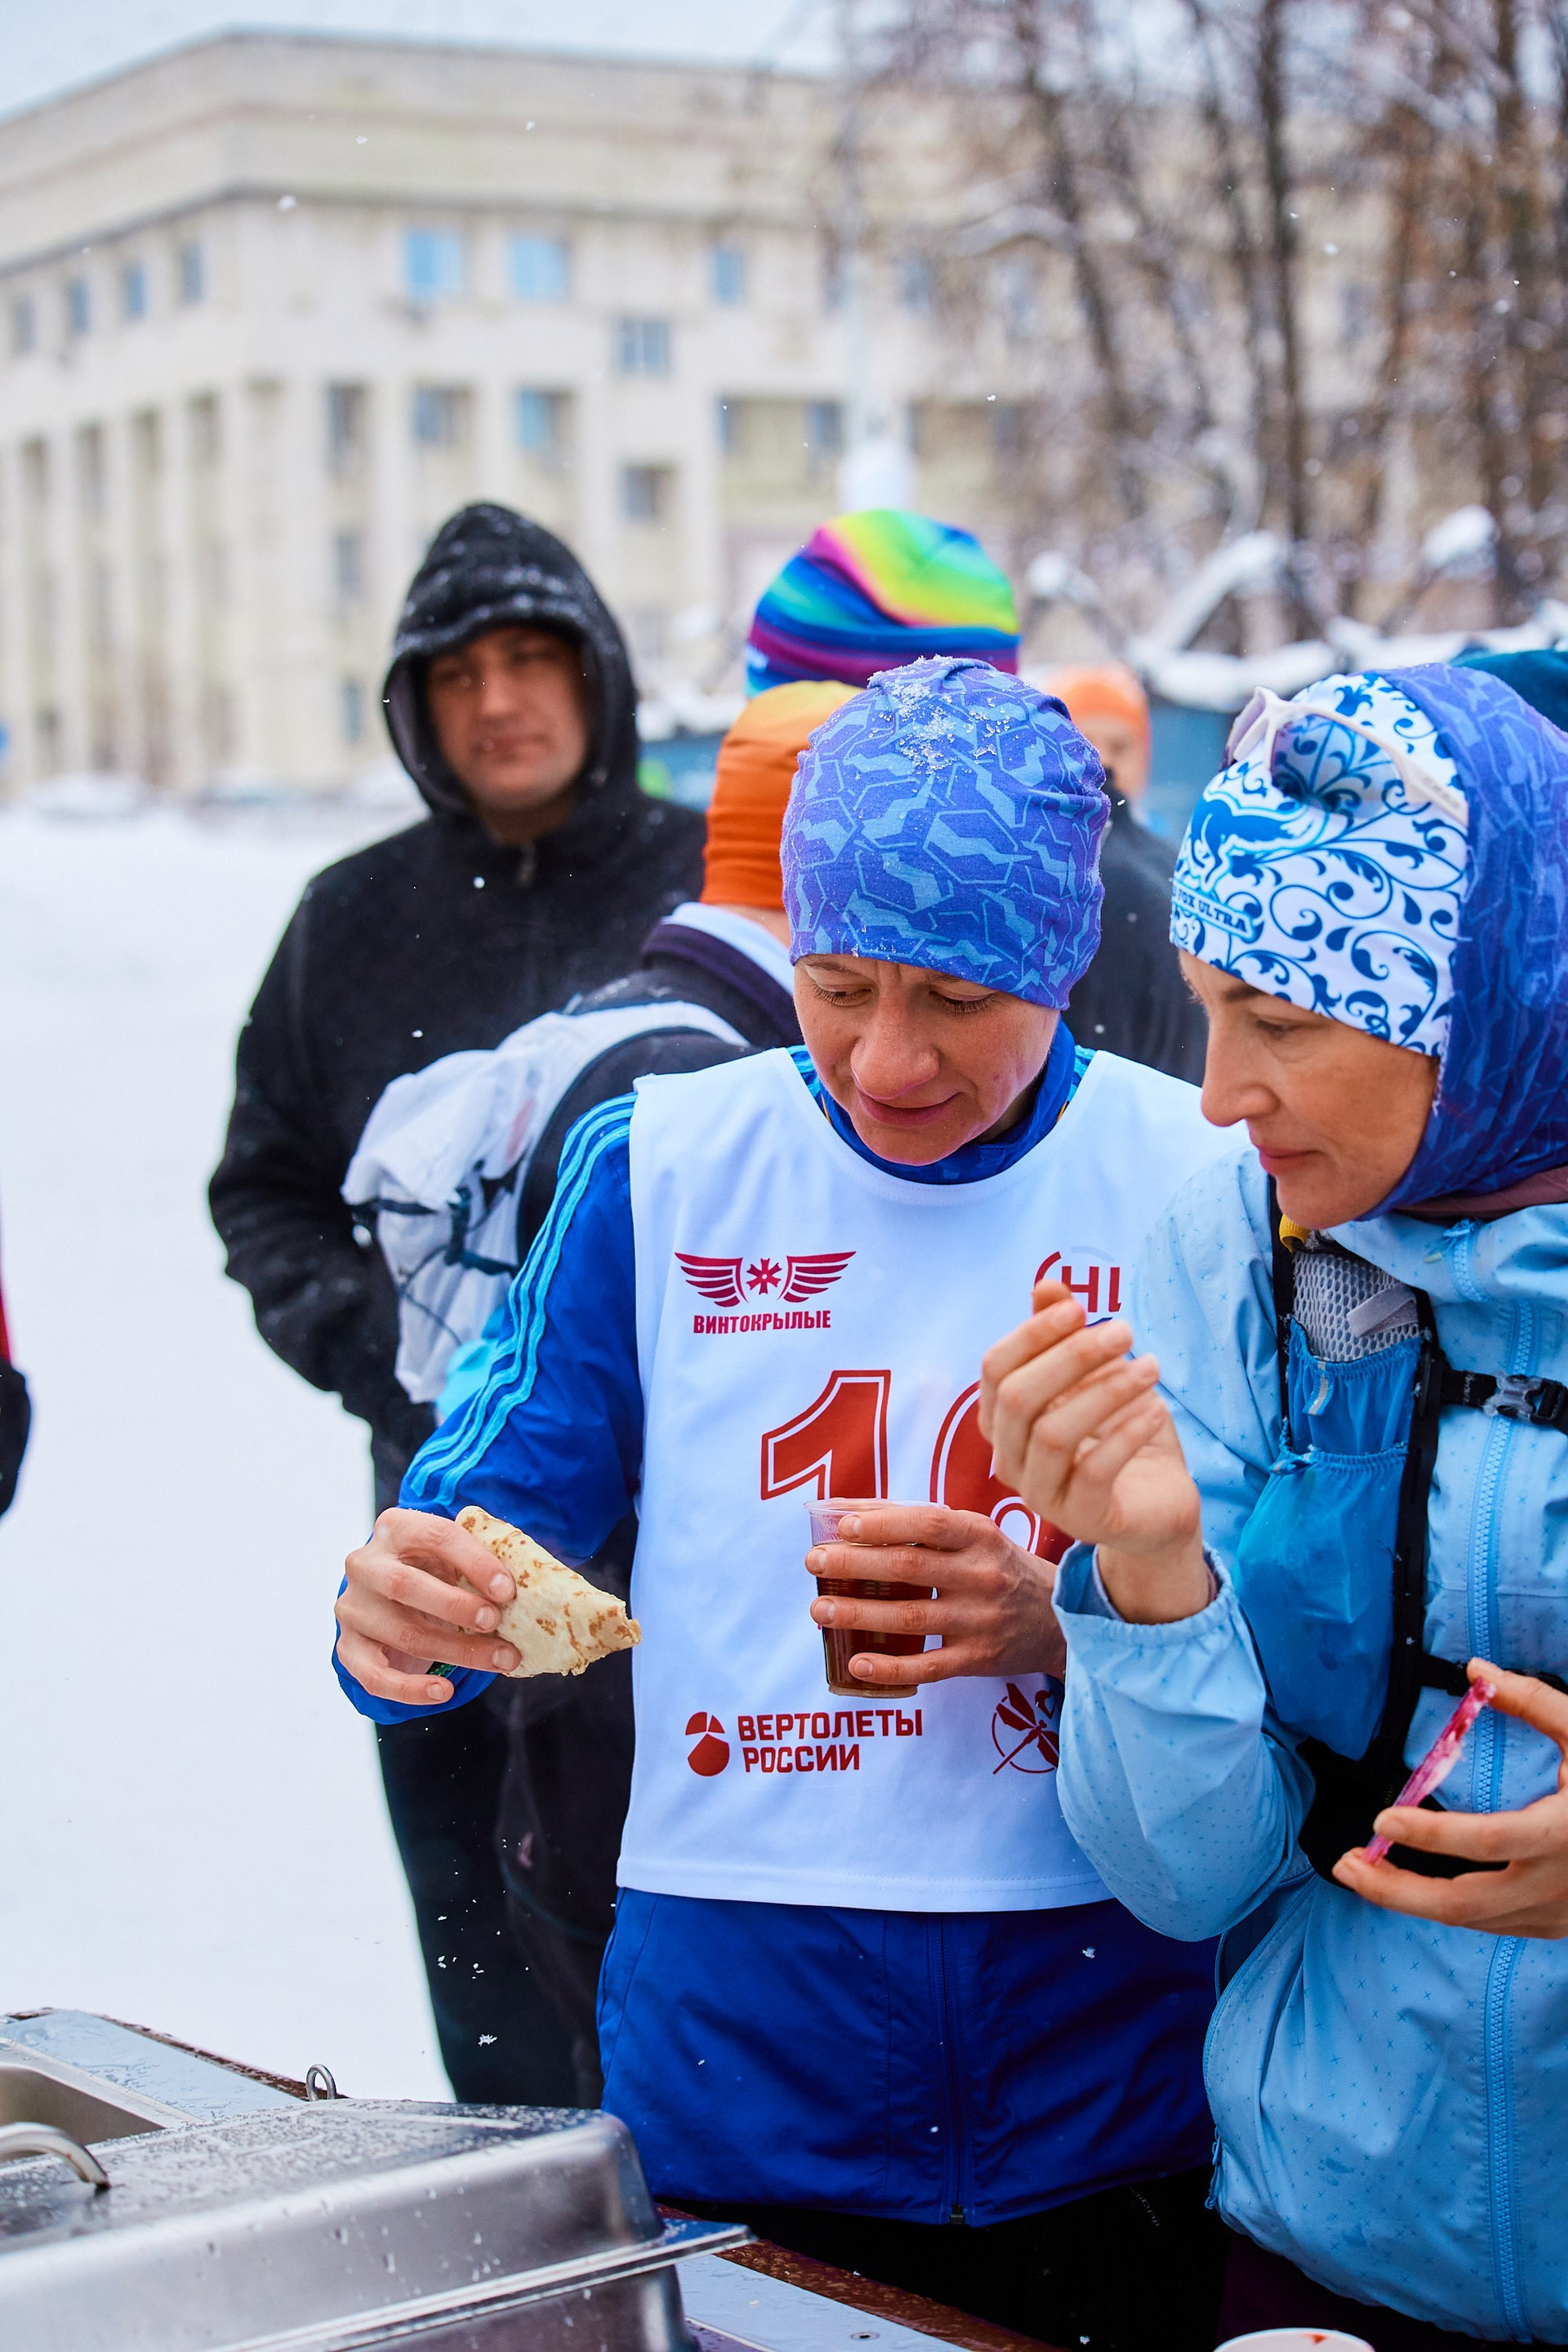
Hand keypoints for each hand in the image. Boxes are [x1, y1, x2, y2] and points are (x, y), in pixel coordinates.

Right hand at [335, 1508, 521, 1705]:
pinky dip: (411, 1689)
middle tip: (496, 1622)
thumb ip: (479, 1559)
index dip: (474, 1562)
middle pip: (405, 1586)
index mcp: (395, 1528)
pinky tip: (444, 1690)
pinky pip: (375, 1676)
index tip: (508, 1589)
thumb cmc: (431, 1569)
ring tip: (499, 1660)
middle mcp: (364, 1565)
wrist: (384, 1593)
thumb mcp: (451, 1554)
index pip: (436, 1537)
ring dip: (455, 1652)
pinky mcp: (348, 1647)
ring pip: (401, 1634)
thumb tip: (532, 1582)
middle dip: (456, 1607)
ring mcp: (352, 1608)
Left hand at [807, 1503, 1064, 1685]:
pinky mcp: (979, 1659)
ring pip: (912, 1618)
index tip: (843, 1526)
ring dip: (860, 1614)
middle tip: (815, 1562)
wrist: (1061, 1619)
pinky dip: (890, 1667)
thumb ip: (917, 1522)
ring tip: (820, 1610)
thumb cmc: (1000, 1566)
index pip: (928, 1524)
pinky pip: (929, 1666)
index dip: (884, 1524)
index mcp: (979, 1536)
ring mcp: (981, 1621)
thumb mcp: (974, 1534)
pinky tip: (857, 1663)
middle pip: (911, 1567)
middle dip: (855, 1565)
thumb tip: (844, 1510)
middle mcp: (982, 1576)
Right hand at [979, 1280, 1208, 1623]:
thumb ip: (1064, 1335)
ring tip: (1150, 1366)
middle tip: (1123, 1330)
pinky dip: (1126, 1434)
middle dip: (1071, 1357)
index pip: (995, 1369)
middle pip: (1019, 1398)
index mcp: (1002, 1420)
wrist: (1157, 1503)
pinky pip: (1093, 1471)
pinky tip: (1157, 1409)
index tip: (1079, 1307)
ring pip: (1052, 1434)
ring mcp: (1040, 1495)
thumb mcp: (1095, 1377)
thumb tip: (1048, 1284)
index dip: (1032, 1334)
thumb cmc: (1117, 1432)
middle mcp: (1009, 1458)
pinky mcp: (1081, 1519)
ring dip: (1106, 1391)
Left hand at [1333, 1663, 1567, 1937]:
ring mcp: (1557, 1914)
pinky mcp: (1557, 1926)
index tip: (1382, 1818)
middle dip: (1397, 1892)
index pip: (1489, 1841)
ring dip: (1412, 1901)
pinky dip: (1447, 1907)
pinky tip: (1415, 1885)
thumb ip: (1536, 1701)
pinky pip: (1491, 1922)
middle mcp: (1558, 1884)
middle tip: (1345, 1865)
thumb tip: (1474, 1667)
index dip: (1433, 1836)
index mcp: (1566, 1834)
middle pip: (1465, 1904)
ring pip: (1472, 1921)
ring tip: (1364, 1871)